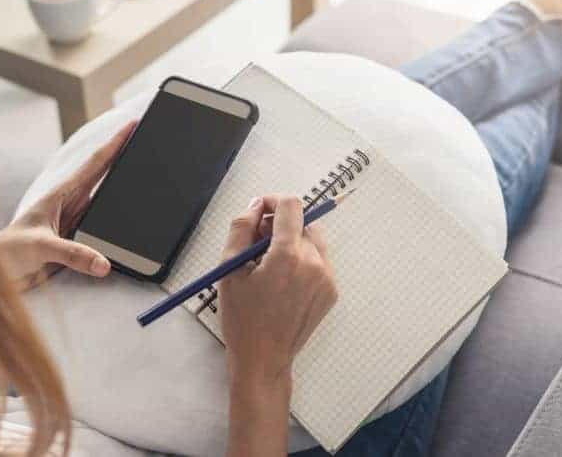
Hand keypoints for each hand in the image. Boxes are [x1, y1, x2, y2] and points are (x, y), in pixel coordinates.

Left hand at [0, 121, 134, 288]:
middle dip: (125, 155)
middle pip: (105, 174)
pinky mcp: (78, 238)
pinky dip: (118, 219)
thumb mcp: (41, 247)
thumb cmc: (8, 252)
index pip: (95, 163)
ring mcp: (76, 220)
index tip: (131, 125)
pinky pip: (105, 225)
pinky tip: (132, 216)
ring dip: (123, 186)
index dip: (114, 143)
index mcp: (61, 194)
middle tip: (147, 139)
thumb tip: (104, 263)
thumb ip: (72, 254)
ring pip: (107, 199)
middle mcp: (71, 203)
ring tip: (145, 169)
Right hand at [220, 195, 337, 386]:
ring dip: (292, 241)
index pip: (291, 206)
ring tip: (269, 264)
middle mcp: (314, 263)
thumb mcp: (230, 269)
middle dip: (279, 225)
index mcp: (288, 256)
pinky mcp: (331, 291)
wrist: (264, 359)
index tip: (258, 212)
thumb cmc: (242, 318)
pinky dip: (302, 260)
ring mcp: (327, 278)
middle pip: (302, 222)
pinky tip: (282, 281)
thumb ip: (241, 229)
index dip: (272, 202)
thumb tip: (255, 206)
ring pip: (312, 239)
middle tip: (256, 244)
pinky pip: (318, 260)